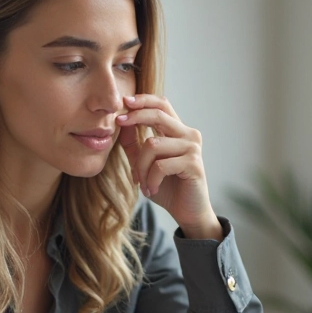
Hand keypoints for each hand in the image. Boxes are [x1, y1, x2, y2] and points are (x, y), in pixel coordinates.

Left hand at [117, 94, 222, 239]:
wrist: (187, 212)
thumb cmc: (167, 187)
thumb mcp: (144, 164)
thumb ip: (134, 144)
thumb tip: (122, 123)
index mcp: (178, 131)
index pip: (162, 105)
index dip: (143, 100)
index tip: (123, 102)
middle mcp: (188, 135)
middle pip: (158, 114)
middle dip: (135, 116)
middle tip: (118, 122)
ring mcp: (192, 148)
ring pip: (152, 144)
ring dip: (140, 167)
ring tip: (141, 183)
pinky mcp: (193, 164)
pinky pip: (160, 165)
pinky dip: (150, 179)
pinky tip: (151, 190)